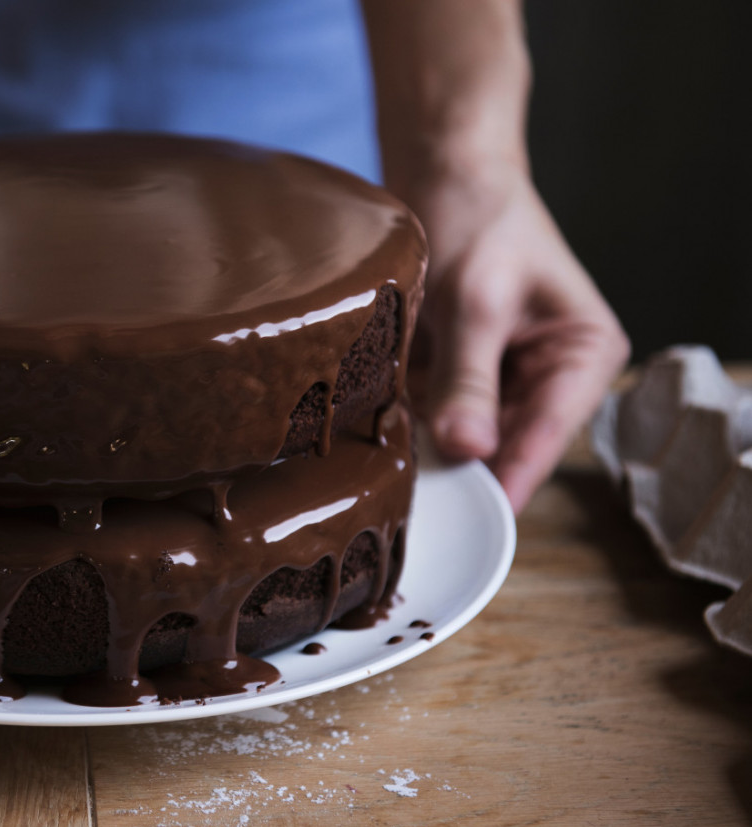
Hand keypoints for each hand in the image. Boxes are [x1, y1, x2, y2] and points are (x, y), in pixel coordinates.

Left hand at [401, 157, 629, 511]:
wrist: (444, 171)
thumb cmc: (476, 217)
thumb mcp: (475, 299)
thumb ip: (470, 375)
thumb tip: (468, 448)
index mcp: (583, 355)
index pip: (546, 436)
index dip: (506, 480)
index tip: (471, 520)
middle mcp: (549, 376)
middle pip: (507, 447)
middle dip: (462, 472)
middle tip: (413, 506)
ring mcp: (503, 379)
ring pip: (468, 439)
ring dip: (431, 453)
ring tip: (391, 477)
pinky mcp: (460, 375)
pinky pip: (437, 416)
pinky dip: (412, 428)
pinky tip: (378, 445)